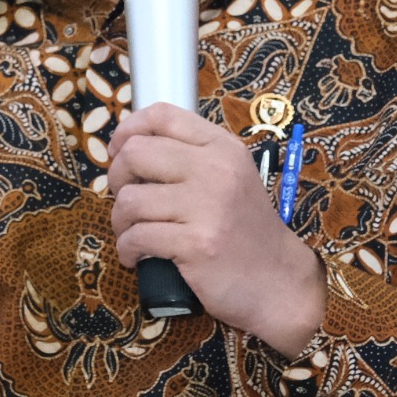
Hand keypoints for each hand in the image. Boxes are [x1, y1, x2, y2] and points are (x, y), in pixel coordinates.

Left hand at [109, 104, 325, 357]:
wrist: (279, 281)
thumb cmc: (245, 231)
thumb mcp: (231, 179)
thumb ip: (191, 159)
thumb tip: (129, 150)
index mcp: (222, 147)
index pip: (163, 115)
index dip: (128, 130)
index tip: (119, 151)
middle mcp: (215, 169)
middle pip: (136, 153)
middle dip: (117, 178)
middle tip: (127, 200)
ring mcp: (206, 206)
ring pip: (130, 199)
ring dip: (120, 222)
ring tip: (132, 234)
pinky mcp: (195, 243)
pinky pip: (137, 237)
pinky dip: (127, 250)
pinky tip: (137, 257)